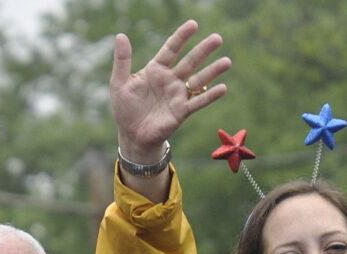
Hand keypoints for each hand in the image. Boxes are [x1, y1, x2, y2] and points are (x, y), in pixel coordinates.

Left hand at [110, 19, 231, 161]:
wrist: (132, 136)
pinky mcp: (182, 112)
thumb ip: (122, 60)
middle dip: (203, 50)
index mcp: (156, 70)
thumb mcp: (119, 83)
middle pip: (190, 61)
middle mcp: (170, 80)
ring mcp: (178, 95)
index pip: (171, 49)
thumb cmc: (125, 109)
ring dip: (213, 71)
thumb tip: (121, 35)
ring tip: (227, 61)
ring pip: (198, 80)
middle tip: (217, 38)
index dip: (182, 37)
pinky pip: (198, 102)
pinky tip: (223, 88)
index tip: (193, 24)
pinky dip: (210, 96)